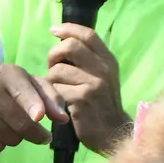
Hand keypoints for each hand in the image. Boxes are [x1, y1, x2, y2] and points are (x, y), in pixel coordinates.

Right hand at [0, 64, 68, 153]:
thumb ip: (51, 98)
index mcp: (6, 74)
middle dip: (37, 134)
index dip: (32, 105)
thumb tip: (63, 119)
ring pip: (10, 139)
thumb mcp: (33, 85)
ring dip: (18, 138)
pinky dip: (2, 144)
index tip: (39, 116)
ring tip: (12, 125)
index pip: (22, 92)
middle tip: (44, 135)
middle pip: (21, 124)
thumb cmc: (12, 89)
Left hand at [46, 24, 130, 153]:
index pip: (87, 34)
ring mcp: (93, 84)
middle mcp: (103, 69)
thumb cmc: (102, 105)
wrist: (112, 133)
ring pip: (58, 70)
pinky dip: (52, 95)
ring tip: (58, 89)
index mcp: (108, 60)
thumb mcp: (103, 78)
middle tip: (52, 67)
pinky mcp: (81, 99)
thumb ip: (89, 60)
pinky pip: (55, 89)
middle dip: (54, 55)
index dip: (68, 29)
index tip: (53, 31)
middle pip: (70, 46)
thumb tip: (64, 42)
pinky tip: (59, 103)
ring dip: (51, 79)